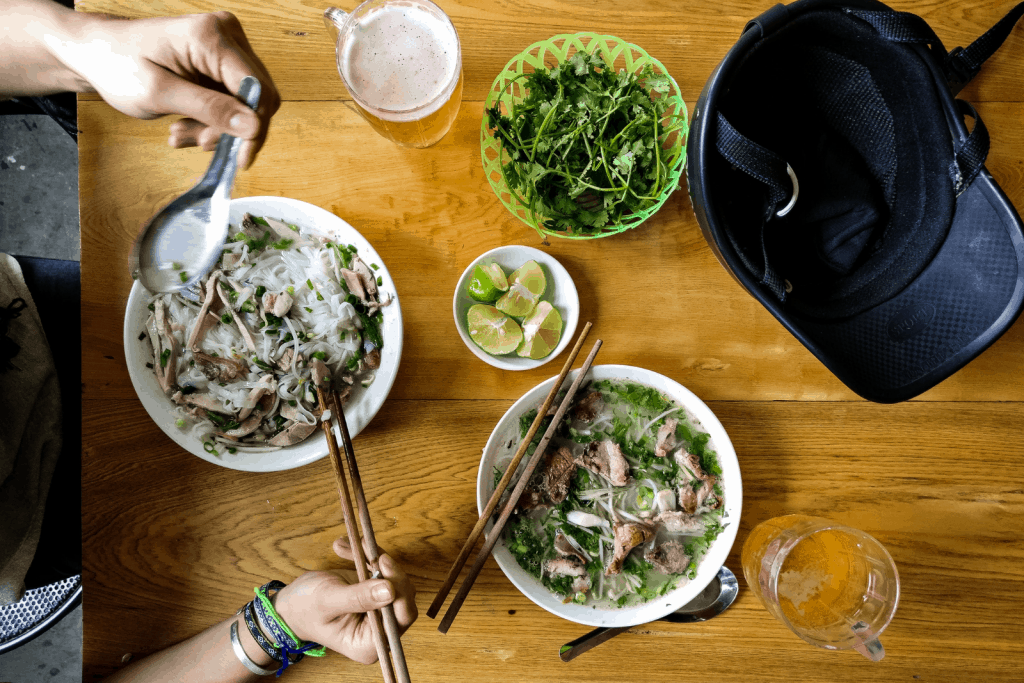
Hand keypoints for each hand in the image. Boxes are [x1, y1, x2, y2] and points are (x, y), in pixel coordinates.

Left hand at [52, 11, 280, 168]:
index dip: (254, 127)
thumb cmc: (118, 65)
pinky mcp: (221, 62)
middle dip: (232, 128)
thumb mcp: (160, 93)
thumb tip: (253, 127)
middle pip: (256, 96)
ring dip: (218, 127)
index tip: (240, 159)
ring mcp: (225, 47)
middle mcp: (227, 35)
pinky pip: (231, 99)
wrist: (97, 53)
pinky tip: (186, 126)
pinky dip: (212, 119)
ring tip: (183, 134)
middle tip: (199, 143)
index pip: (255, 88)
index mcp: (211, 36)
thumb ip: (209, 109)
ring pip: (244, 102)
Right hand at [272, 537, 417, 664]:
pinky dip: (367, 555)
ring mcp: (380, 610)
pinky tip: (344, 547)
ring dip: (375, 558)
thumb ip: (358, 598)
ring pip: (394, 579)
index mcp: (369, 644)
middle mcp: (379, 630)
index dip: (399, 590)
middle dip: (387, 570)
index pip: (401, 618)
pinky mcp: (375, 592)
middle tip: (370, 550)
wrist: (291, 604)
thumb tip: (390, 590)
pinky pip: (382, 571)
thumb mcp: (328, 601)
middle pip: (403, 597)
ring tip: (349, 546)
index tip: (384, 564)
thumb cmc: (304, 610)